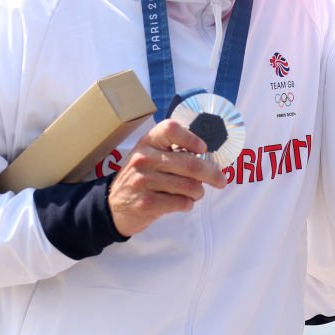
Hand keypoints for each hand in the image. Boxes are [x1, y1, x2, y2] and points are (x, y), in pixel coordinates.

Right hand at [108, 119, 226, 235]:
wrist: (113, 205)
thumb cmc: (141, 177)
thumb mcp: (150, 155)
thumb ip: (173, 151)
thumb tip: (208, 157)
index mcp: (148, 142)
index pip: (171, 129)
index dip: (191, 138)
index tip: (203, 149)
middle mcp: (144, 158)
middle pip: (190, 163)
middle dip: (212, 174)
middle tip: (221, 181)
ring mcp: (144, 181)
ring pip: (189, 186)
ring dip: (198, 192)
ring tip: (193, 192)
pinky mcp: (147, 203)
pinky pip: (181, 202)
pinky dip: (188, 204)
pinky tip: (181, 202)